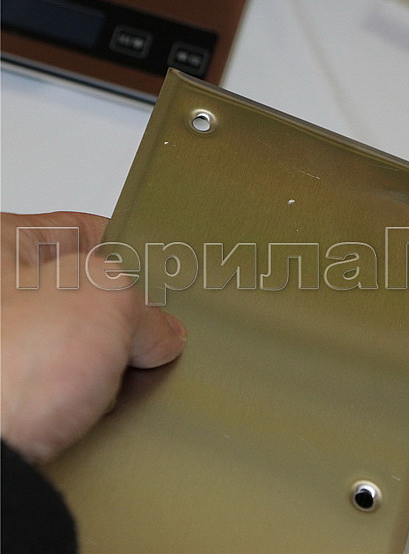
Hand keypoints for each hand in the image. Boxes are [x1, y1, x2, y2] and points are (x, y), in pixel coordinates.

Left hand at [1, 212, 186, 462]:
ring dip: (103, 365)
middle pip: (79, 294)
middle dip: (121, 317)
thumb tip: (159, 331)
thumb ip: (146, 303)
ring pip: (71, 347)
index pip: (82, 230)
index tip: (163, 270)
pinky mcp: (2, 399)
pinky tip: (97, 408)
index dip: (131, 249)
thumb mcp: (108, 298)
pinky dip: (81, 400)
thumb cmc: (8, 364)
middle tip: (151, 331)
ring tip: (123, 378)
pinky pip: (57, 390)